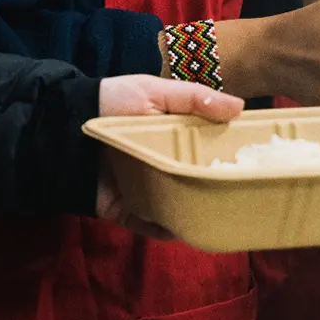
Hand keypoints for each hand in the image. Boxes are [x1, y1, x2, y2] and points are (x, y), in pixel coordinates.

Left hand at [96, 76, 243, 238]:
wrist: (61, 130)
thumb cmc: (109, 103)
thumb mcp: (152, 89)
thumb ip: (194, 97)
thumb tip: (240, 108)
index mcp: (174, 136)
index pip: (209, 147)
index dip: (231, 153)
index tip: (257, 160)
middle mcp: (165, 164)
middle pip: (199, 179)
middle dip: (220, 187)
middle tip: (248, 193)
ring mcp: (149, 189)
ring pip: (182, 205)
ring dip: (200, 211)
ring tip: (227, 216)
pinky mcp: (131, 211)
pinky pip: (156, 226)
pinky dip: (172, 229)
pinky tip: (192, 229)